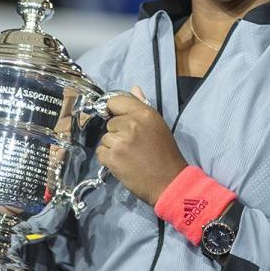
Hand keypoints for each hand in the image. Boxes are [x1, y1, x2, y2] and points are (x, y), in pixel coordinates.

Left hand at [96, 87, 187, 205]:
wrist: (169, 182)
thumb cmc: (166, 154)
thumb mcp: (158, 125)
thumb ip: (142, 106)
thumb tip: (134, 88)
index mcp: (144, 113)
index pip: (116, 101)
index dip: (115, 111)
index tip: (120, 120)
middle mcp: (131, 124)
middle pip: (110, 123)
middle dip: (117, 133)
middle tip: (132, 145)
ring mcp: (120, 141)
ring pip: (105, 138)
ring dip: (113, 147)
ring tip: (129, 156)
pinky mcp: (112, 157)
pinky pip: (101, 152)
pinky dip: (108, 159)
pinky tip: (123, 163)